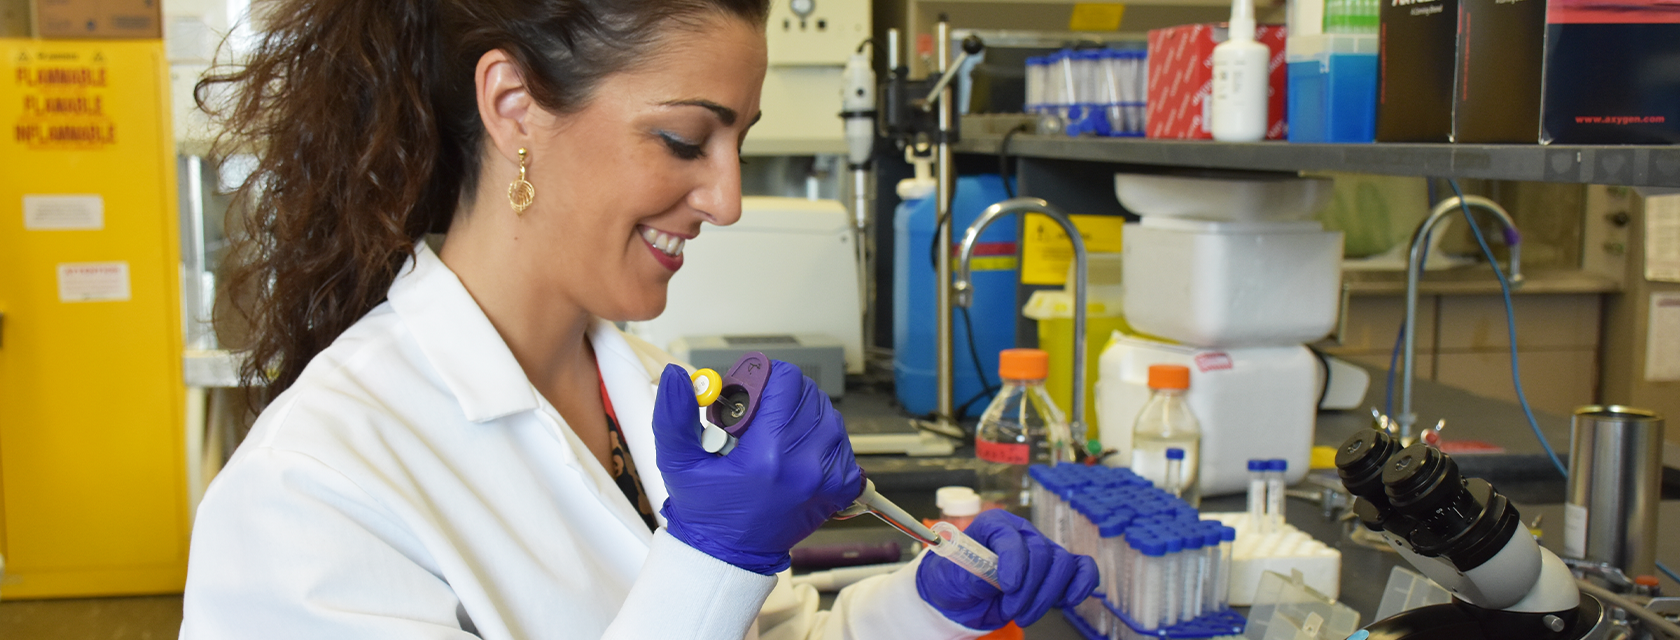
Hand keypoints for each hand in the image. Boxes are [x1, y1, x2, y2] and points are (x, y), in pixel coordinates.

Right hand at [653, 362, 864, 574]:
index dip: (765, 377)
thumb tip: (677, 377)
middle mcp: (806, 466)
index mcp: (768, 456)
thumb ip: (673, 415)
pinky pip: (842, 446)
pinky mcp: (838, 490)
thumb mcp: (676, 461)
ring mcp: (828, 479)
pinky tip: (797, 450)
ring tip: (774, 432)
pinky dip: (823, 440)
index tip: (747, 392)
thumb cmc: (705, 509)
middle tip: (756, 414)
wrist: (728, 553)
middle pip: (809, 395)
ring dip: (803, 414)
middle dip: (781, 395)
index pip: (788, 382)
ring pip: (828, 416)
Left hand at [915, 510, 1098, 629]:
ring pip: (1062, 564)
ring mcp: (1041, 551)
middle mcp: (1022, 533)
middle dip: (1028, 588)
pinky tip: (1068, 600)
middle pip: (1042, 553)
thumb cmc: (954, 579)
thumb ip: (972, 576)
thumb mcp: (950, 578)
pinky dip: (1081, 584)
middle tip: (1010, 610)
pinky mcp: (1054, 572)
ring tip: (1023, 615)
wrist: (961, 598)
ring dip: (1046, 596)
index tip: (1007, 587)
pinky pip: (1081, 569)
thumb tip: (995, 581)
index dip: (1014, 561)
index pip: (1013, 537)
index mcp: (993, 525)